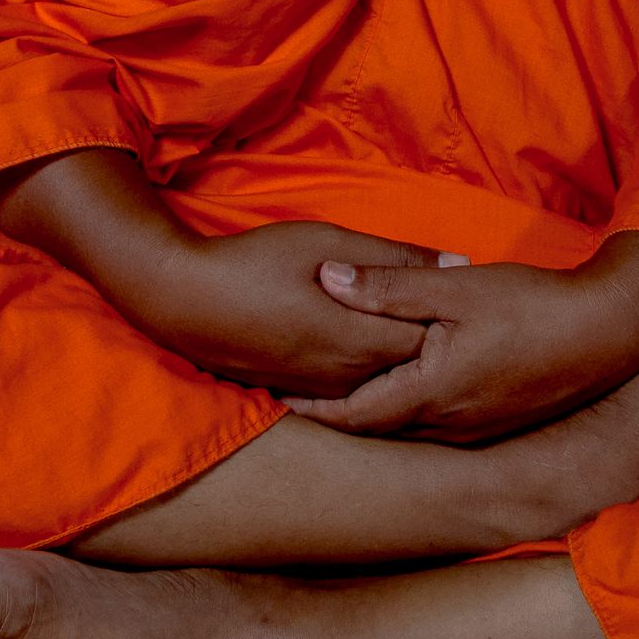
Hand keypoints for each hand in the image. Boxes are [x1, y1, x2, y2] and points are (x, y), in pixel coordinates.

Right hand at [130, 220, 471, 399]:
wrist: (179, 300)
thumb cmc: (255, 262)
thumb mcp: (327, 242)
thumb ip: (393, 258)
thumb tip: (459, 262)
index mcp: (359, 342)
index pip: (432, 341)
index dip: (450, 318)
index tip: (460, 297)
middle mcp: (346, 380)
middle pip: (411, 369)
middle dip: (433, 344)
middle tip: (449, 315)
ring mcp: (321, 393)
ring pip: (382, 385)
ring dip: (399, 362)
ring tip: (406, 328)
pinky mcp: (299, 395)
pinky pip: (350, 393)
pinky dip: (368, 376)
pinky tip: (365, 350)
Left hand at [276, 241, 638, 443]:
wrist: (613, 333)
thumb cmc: (534, 306)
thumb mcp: (456, 288)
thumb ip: (389, 287)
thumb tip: (328, 277)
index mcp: (430, 395)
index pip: (353, 415)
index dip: (312, 407)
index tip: (276, 395)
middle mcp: (449, 427)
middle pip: (376, 429)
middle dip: (335, 413)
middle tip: (293, 394)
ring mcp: (477, 432)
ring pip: (408, 430)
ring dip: (373, 414)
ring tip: (338, 393)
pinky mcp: (499, 424)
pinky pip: (438, 427)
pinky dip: (409, 411)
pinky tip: (406, 389)